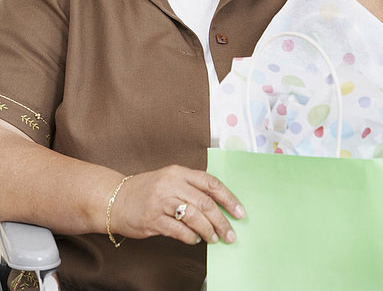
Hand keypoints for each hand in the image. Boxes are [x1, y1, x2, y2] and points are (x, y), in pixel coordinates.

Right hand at [110, 165, 245, 245]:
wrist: (115, 198)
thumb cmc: (145, 190)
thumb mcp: (168, 179)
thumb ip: (190, 187)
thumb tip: (218, 205)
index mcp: (177, 172)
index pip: (210, 182)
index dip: (228, 198)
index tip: (239, 211)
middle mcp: (170, 184)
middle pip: (205, 202)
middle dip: (221, 220)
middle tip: (230, 233)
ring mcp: (161, 201)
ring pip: (194, 217)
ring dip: (208, 231)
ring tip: (214, 238)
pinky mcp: (153, 219)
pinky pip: (179, 230)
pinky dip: (191, 237)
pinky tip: (195, 239)